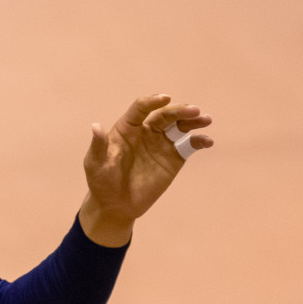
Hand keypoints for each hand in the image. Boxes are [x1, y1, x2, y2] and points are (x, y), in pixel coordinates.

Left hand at [79, 94, 212, 244]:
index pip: (140, 109)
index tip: (164, 98)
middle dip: (179, 110)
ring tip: (206, 119)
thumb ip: (98, 146)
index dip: (152, 102)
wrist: (116, 205)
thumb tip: (96, 126)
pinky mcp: (173, 158)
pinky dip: (199, 141)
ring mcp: (161, 144)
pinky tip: (207, 141)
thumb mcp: (95, 164)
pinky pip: (188, 146)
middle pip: (164, 115)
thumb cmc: (101, 182)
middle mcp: (146, 132)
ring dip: (193, 121)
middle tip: (194, 110)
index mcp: (127, 128)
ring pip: (180, 126)